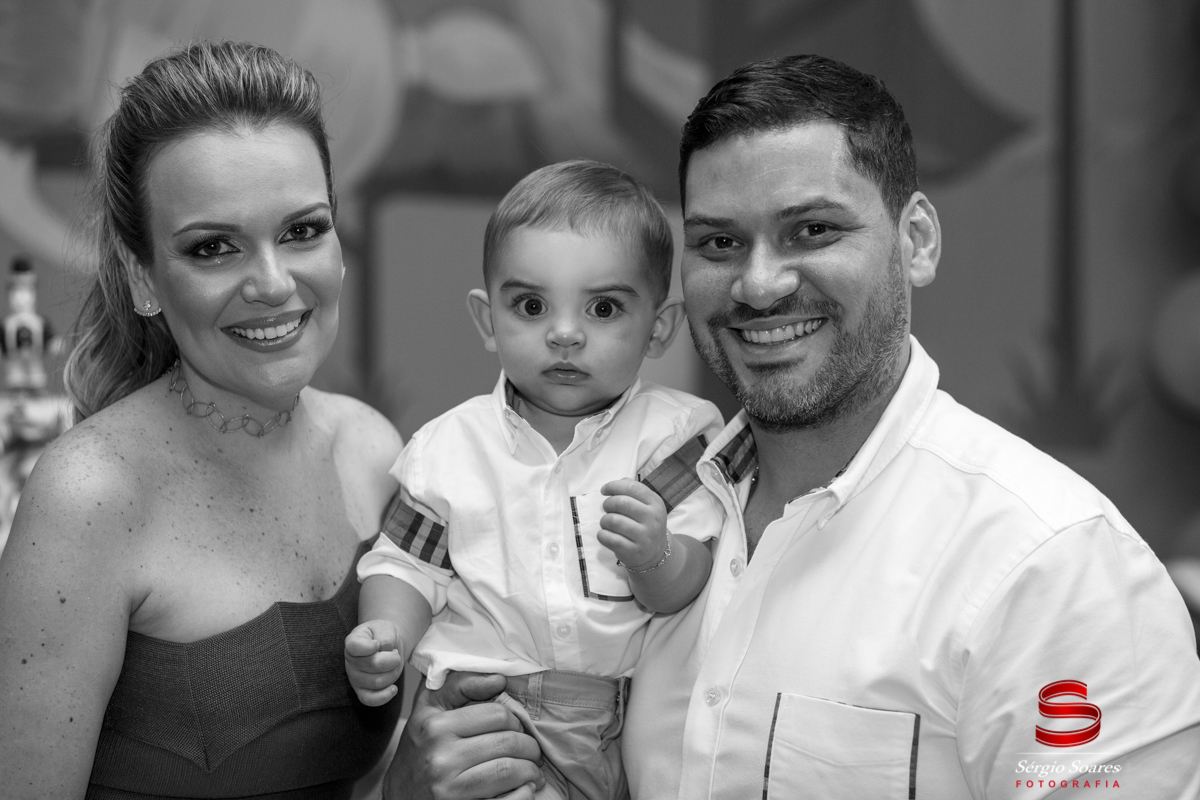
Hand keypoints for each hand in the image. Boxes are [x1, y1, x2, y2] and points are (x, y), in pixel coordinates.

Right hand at [344, 619, 404, 705]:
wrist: (387, 647)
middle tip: (395, 653)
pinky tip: (393, 688)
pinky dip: (384, 696)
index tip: (378, 643)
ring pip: (377, 682)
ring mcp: (355, 678)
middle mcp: (350, 661)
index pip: (355, 647)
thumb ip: (385, 636)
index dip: (370, 647)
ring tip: (392, 665)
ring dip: (393, 673)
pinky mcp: (362, 692)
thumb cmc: (383, 636)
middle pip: (374, 665)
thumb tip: (384, 649)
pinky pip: (370, 700)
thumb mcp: (386, 627)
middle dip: (392, 659)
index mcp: (352, 642)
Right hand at [383, 672, 541, 799]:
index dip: (515, 720)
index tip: (517, 728)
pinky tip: (525, 789)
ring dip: (531, 770)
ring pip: (510, 771)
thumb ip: (460, 685)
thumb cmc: (419, 748)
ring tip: (532, 770)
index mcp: (436, 727)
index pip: (497, 715)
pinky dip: (523, 794)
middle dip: (529, 747)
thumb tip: (499, 678)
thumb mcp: (429, 709)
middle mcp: (441, 758)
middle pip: (507, 743)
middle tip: (532, 751)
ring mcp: (449, 789)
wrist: (398, 796)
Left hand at [599, 479, 668, 571]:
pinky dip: (602, 535)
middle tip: (607, 508)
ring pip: (613, 520)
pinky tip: (606, 534)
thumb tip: (620, 482)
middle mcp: (652, 519)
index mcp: (655, 503)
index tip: (604, 490)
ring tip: (607, 523)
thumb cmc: (645, 524)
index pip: (632, 487)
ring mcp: (644, 536)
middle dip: (607, 504)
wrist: (655, 553)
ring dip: (604, 521)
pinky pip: (609, 539)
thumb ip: (634, 490)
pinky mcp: (633, 551)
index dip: (614, 486)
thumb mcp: (646, 505)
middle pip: (620, 503)